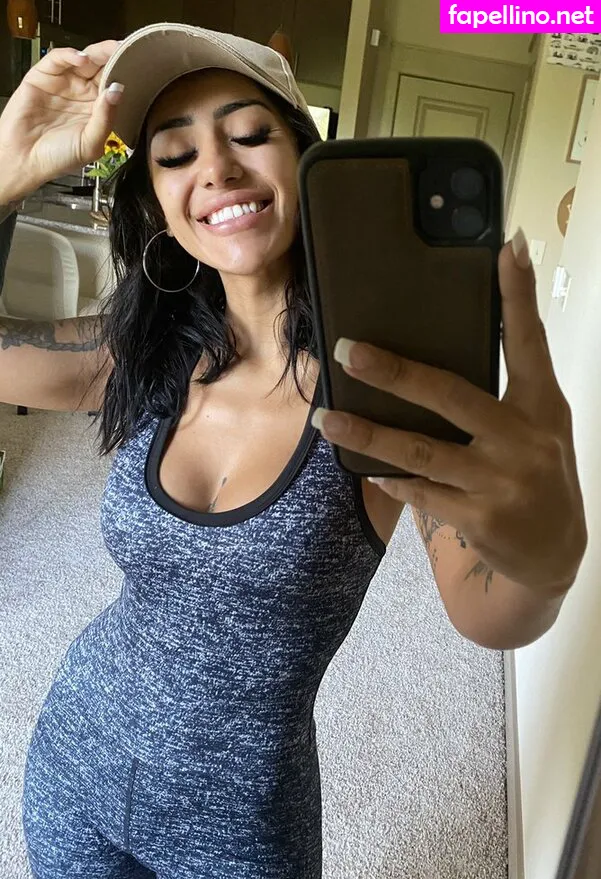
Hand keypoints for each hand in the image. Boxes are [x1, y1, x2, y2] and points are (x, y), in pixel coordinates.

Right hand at [0, 40, 122, 202]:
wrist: (24, 161)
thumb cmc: (58, 159)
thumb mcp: (90, 144)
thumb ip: (105, 118)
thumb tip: (118, 90)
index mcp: (97, 110)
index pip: (114, 85)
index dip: (125, 74)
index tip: (140, 66)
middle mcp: (81, 94)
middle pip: (101, 68)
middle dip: (114, 57)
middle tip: (126, 48)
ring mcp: (63, 83)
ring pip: (83, 60)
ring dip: (97, 53)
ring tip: (109, 51)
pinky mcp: (42, 76)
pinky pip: (58, 59)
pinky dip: (70, 55)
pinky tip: (81, 60)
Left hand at [312, 231, 587, 597]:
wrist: (555, 551)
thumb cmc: (539, 473)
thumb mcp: (540, 425)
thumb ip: (507, 389)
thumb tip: (447, 346)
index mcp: (542, 405)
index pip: (530, 341)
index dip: (519, 295)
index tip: (507, 248)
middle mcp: (524, 439)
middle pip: (450, 396)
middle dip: (394, 373)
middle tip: (347, 351)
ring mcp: (502, 482)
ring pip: (422, 452)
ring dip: (368, 435)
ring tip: (326, 419)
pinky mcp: (481, 518)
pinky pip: (423, 494)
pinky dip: (393, 480)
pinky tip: (369, 471)